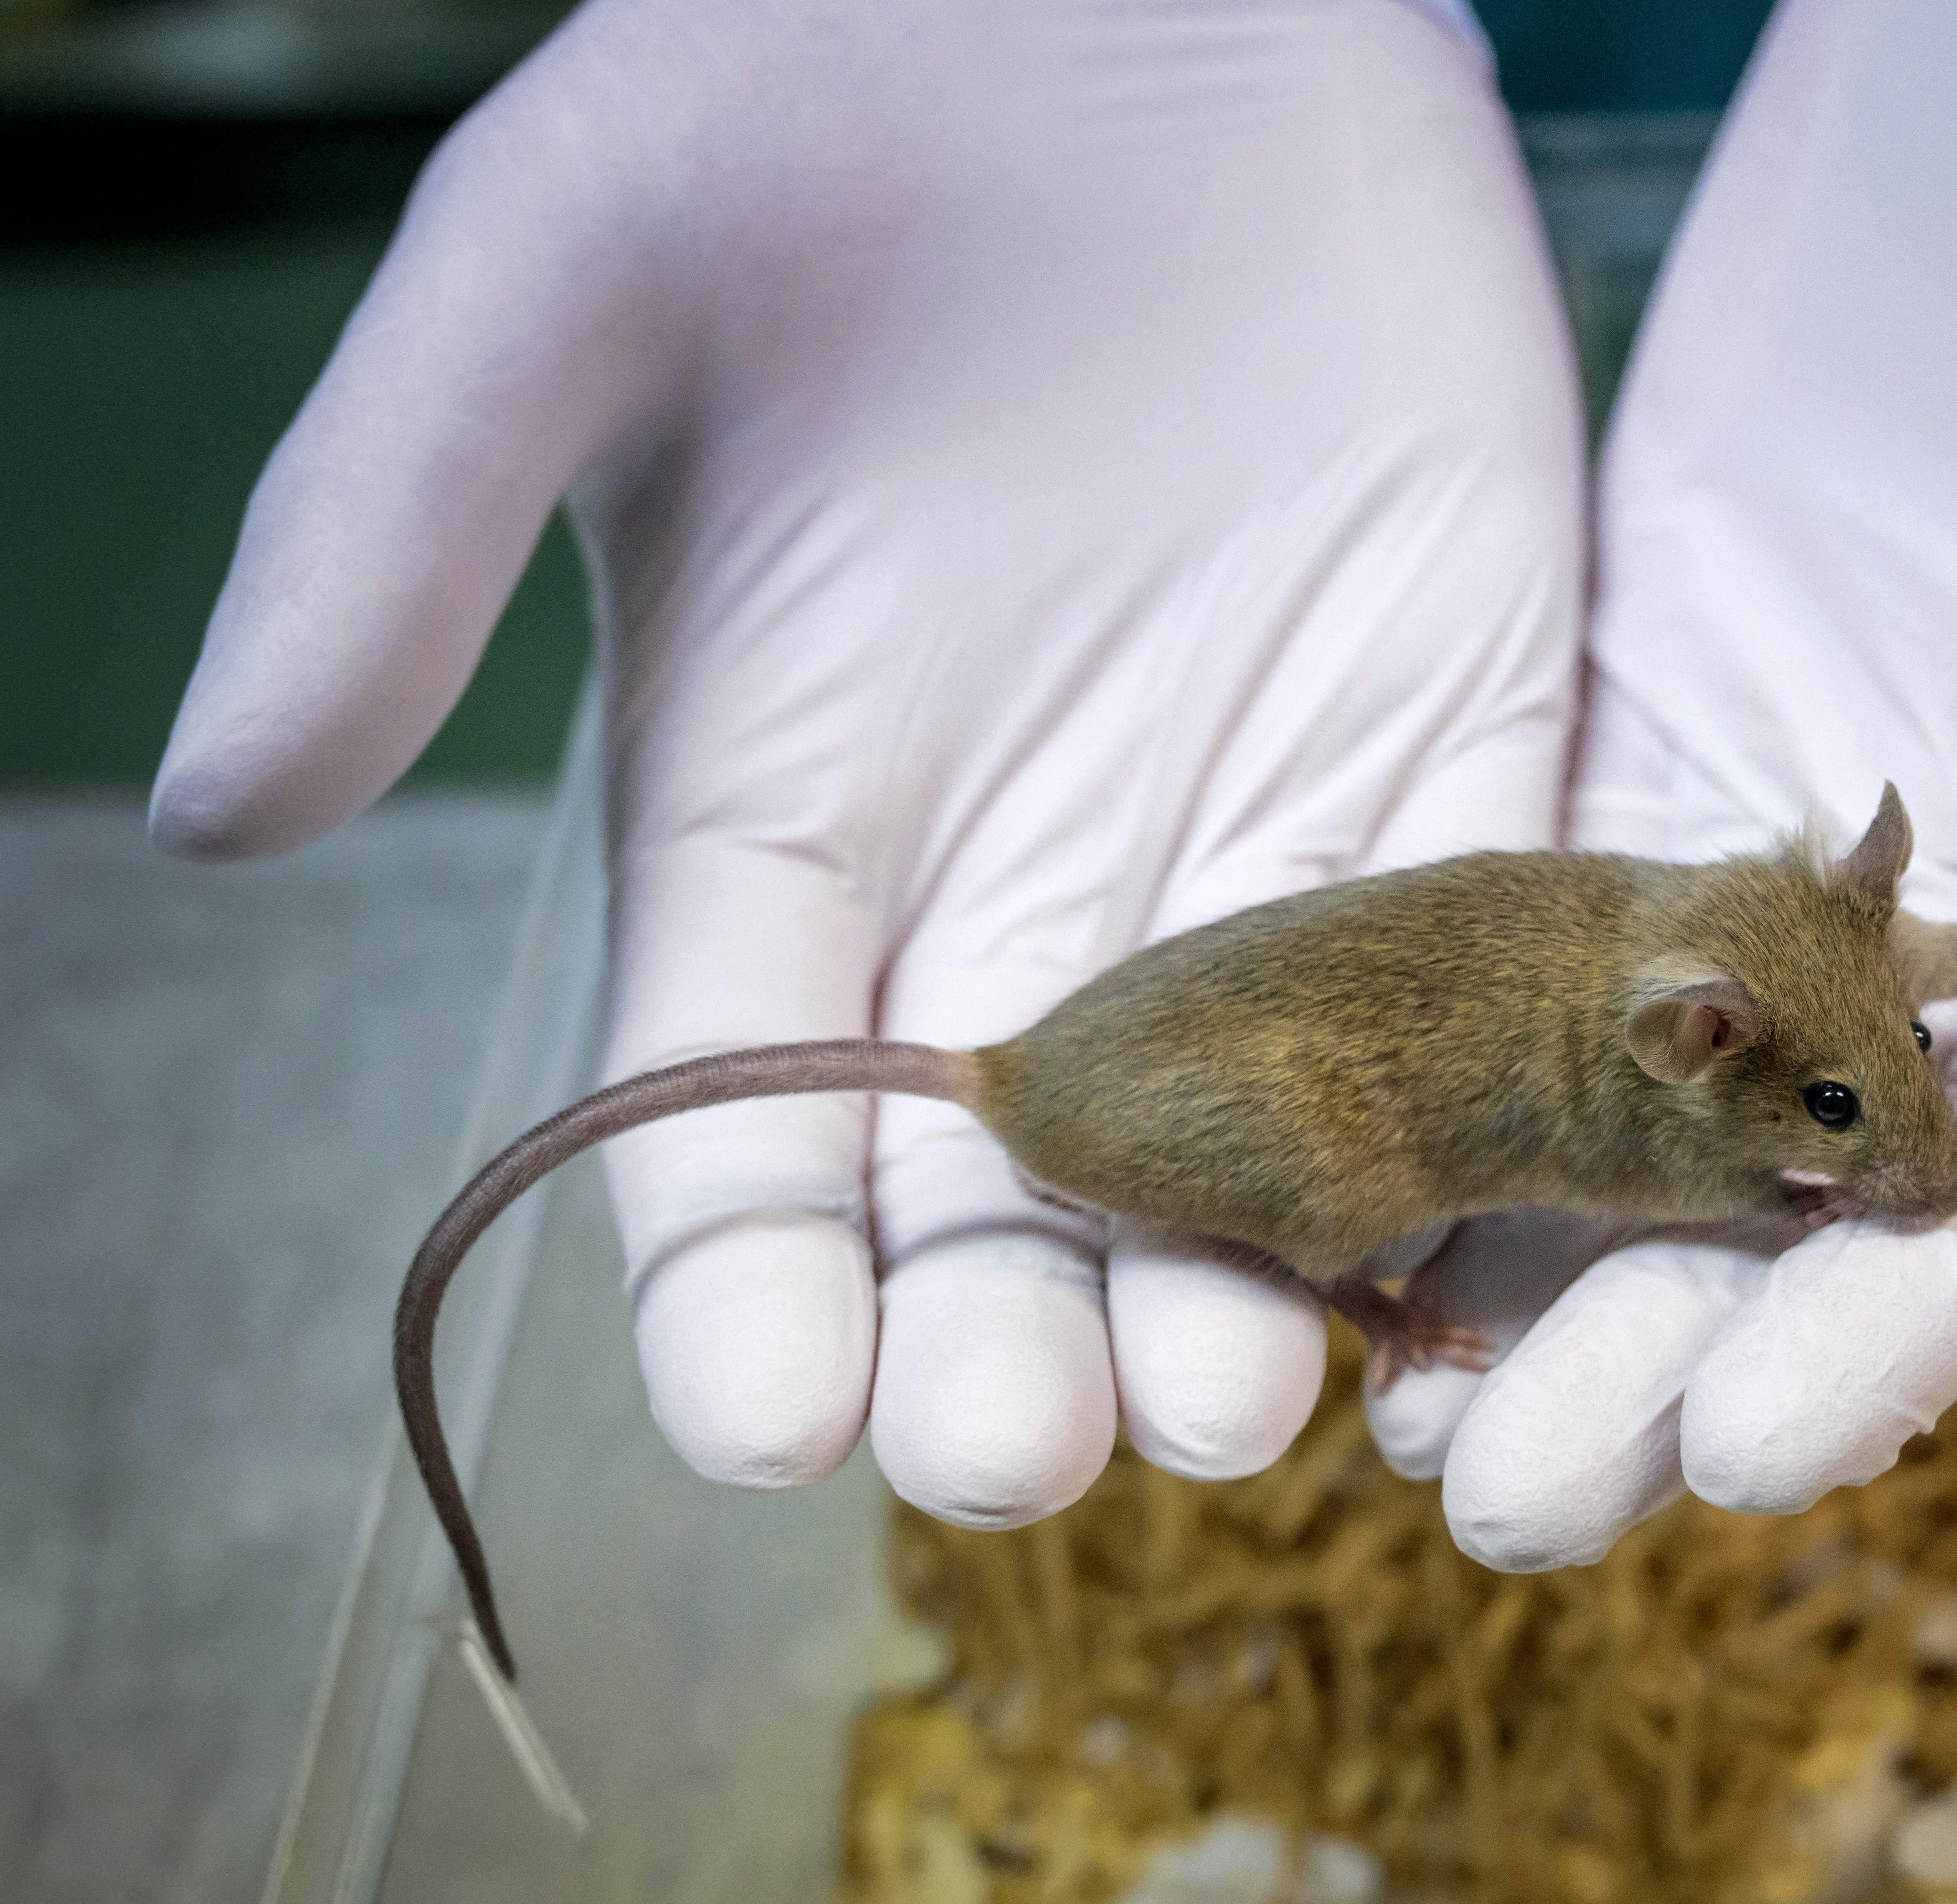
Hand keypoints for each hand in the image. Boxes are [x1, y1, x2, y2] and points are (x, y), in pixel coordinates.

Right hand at [152, 0, 1581, 1524]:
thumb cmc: (796, 83)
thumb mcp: (555, 276)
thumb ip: (390, 534)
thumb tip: (223, 805)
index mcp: (778, 821)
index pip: (740, 1124)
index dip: (741, 1291)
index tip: (767, 1425)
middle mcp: (1010, 877)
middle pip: (997, 1193)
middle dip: (1003, 1337)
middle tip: (1024, 1452)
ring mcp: (1237, 827)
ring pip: (1247, 1136)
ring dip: (1243, 1282)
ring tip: (1242, 1403)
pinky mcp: (1444, 746)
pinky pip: (1468, 978)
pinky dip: (1471, 1120)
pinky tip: (1463, 1270)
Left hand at [1406, 0, 1956, 1567]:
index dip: (1906, 1320)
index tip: (1749, 1462)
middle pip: (1817, 1173)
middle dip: (1667, 1343)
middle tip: (1499, 1499)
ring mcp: (1809, 796)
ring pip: (1655, 1077)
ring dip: (1527, 1241)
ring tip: (1383, 1403)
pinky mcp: (1673, 687)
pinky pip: (1547, 904)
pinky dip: (1451, 1040)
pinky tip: (1341, 1165)